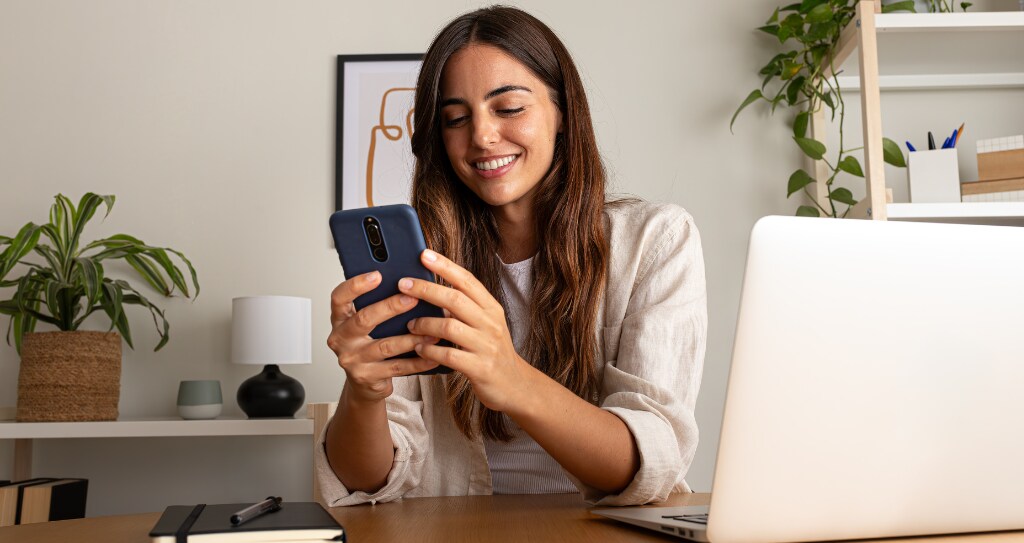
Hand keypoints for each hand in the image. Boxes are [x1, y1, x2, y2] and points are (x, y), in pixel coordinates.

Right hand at [327, 271, 439, 402]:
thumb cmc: (371, 342)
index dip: (356, 285)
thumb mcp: (370, 321)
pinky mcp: (366, 377)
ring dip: (411, 338)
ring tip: (433, 330)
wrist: (365, 380)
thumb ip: (380, 302)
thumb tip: (412, 282)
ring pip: (384, 346)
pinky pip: (397, 368)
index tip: (377, 274)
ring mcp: (352, 360)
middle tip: (413, 298)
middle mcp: (341, 338)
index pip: (339, 297)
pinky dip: (418, 361)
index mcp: (340, 318)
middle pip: (363, 319)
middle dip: (390, 307)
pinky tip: (433, 354)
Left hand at [400, 249, 533, 412]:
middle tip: (403, 284)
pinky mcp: (480, 368)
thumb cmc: (492, 351)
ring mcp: (486, 346)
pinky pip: (449, 356)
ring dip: (424, 324)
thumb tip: (432, 289)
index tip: (424, 254)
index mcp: (491, 308)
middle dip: (426, 289)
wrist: (515, 385)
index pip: (467, 280)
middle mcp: (491, 323)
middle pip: (455, 299)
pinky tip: (420, 348)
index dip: (445, 265)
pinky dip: (430, 351)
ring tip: (410, 325)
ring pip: (449, 326)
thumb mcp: (486, 324)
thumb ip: (465, 308)